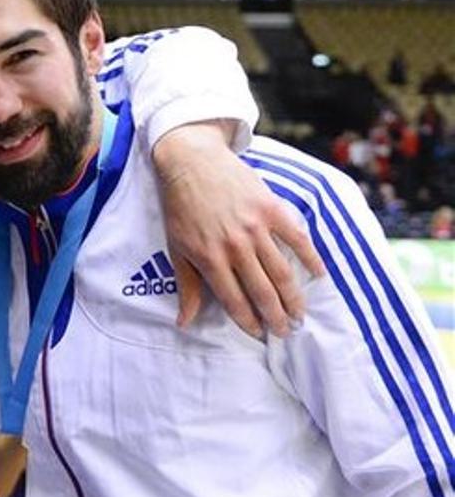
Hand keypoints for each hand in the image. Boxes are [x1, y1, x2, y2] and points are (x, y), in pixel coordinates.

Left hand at [154, 122, 324, 337]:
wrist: (192, 162)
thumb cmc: (181, 208)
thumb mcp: (177, 248)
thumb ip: (187, 286)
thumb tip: (183, 322)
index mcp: (209, 258)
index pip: (233, 300)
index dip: (248, 321)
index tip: (259, 335)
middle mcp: (234, 246)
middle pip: (261, 291)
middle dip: (276, 316)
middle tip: (287, 331)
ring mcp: (255, 227)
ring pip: (281, 271)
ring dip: (293, 296)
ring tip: (300, 314)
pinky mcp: (271, 208)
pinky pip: (296, 238)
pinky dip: (310, 258)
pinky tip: (319, 275)